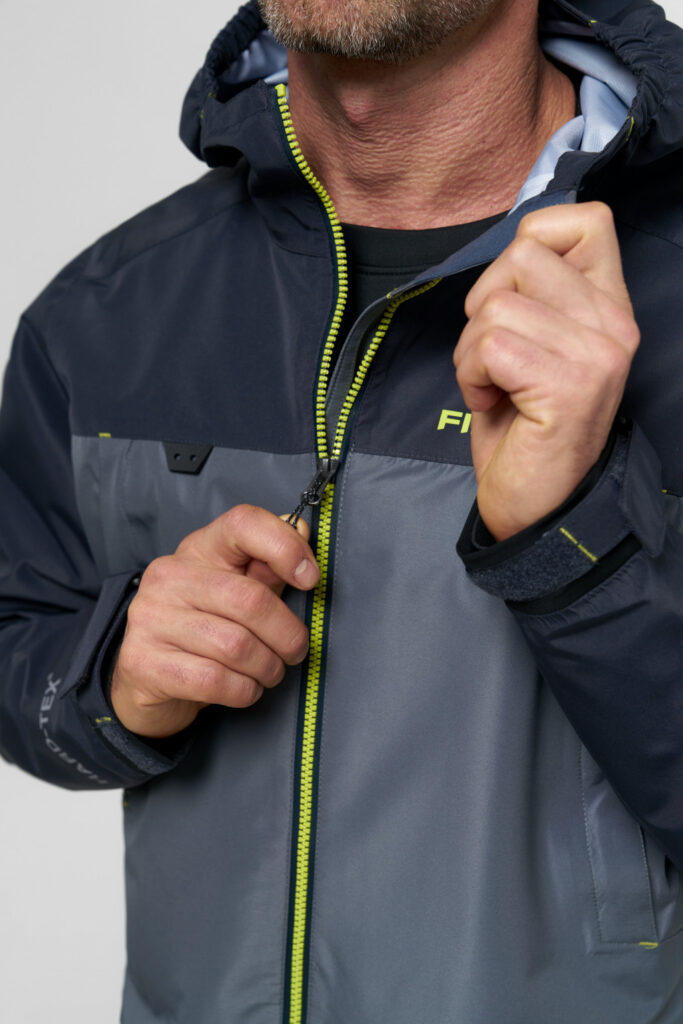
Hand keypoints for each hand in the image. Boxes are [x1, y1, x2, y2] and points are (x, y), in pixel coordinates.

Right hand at [110, 505, 318, 737]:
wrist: (146, 680)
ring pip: (236, 646)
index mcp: (199, 549)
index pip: (243, 523)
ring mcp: (151, 618)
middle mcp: (169, 576)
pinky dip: (244, 690)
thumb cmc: (204, 628)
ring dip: (267, 668)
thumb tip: (300, 530)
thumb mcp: (237, 590)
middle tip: (295, 651)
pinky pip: (215, 680)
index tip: (310, 579)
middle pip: (251, 599)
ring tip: (269, 672)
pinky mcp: (145, 662)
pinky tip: (245, 688)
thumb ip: (268, 566)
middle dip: (287, 635)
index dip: (285, 547)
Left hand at [453, 202, 639, 540]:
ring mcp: (596, 355)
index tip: (516, 297)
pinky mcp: (568, 385)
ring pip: (496, 302)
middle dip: (484, 304)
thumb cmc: (524, 427)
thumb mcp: (536, 344)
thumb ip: (536, 293)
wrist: (536, 507)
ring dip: (471, 349)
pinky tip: (491, 403)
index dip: (530, 242)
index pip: (584, 219)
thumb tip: (510, 246)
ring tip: (494, 386)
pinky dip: (470, 375)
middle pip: (523, 253)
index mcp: (609, 307)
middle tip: (496, 357)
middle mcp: (614, 325)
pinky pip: (488, 344)